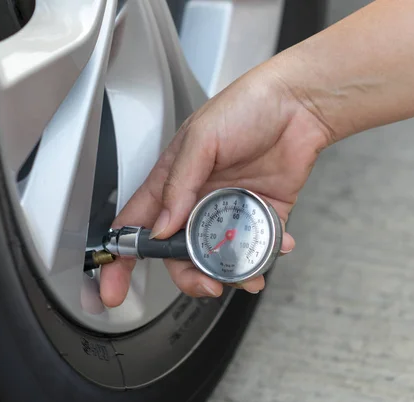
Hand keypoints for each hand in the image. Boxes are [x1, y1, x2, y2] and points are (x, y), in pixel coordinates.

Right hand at [100, 66, 330, 306]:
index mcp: (172, 183)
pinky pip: (260, 246)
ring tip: (247, 275)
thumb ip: (179, 183)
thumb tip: (161, 227)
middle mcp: (197, 201)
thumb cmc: (246, 106)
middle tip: (206, 283)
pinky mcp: (262, 214)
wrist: (299, 102)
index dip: (122, 258)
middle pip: (179, 254)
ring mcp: (229, 211)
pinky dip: (267, 255)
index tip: (114, 288)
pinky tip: (278, 245)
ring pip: (219, 257)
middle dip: (189, 275)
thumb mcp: (201, 138)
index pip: (137, 226)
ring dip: (230, 273)